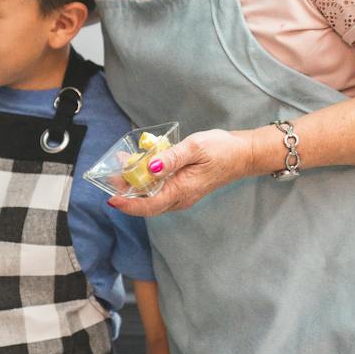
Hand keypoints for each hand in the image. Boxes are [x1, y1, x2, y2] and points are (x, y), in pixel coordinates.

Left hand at [108, 128, 258, 216]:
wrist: (243, 155)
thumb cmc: (221, 150)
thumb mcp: (194, 147)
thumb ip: (171, 158)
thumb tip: (149, 166)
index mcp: (182, 190)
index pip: (149, 206)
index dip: (128, 204)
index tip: (111, 199)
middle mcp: (180, 198)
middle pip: (147, 203)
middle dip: (127, 191)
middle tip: (112, 174)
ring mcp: (182, 195)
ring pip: (153, 197)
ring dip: (136, 185)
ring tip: (124, 165)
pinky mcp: (183, 189)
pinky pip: (161, 190)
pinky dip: (147, 181)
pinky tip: (142, 165)